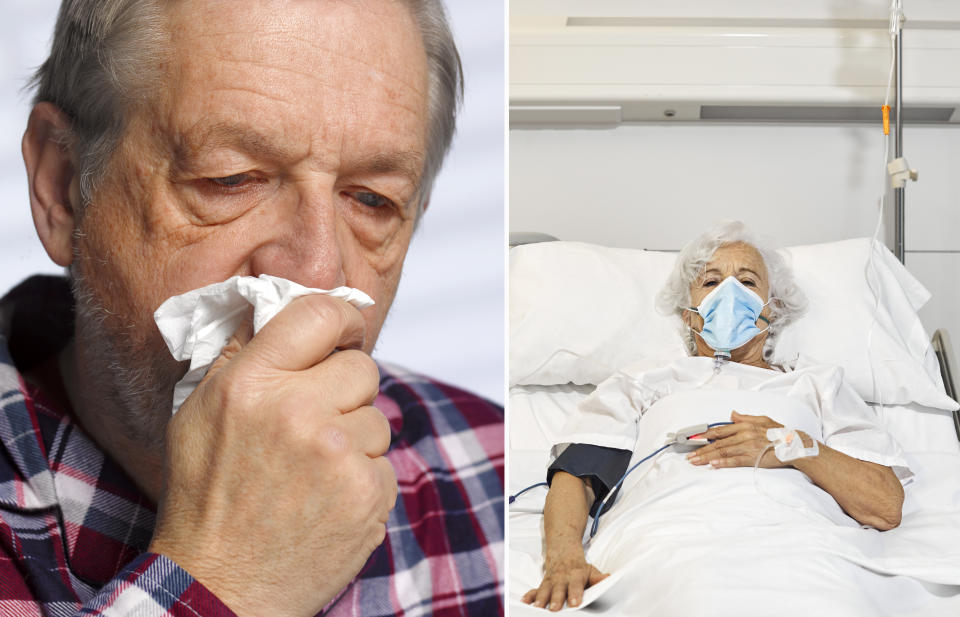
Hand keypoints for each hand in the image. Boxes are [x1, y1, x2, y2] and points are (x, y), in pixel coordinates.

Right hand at [149, 295, 396, 616]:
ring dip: (354, 438)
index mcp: (250, 383)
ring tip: (312, 471)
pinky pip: (385, 462)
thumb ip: (240, 352)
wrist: (222, 585)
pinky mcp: (367, 493)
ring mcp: (337, 455)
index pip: (319, 313)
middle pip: (362, 366)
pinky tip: (326, 499)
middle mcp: (296, 412)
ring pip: (378, 417)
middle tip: (315, 421)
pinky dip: (362, 479)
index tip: (343, 331)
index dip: (341, 317)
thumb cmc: (207, 497)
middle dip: (345, 388)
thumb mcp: (199, 413)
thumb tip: (274, 300)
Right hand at [522, 544, 608, 610]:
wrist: (563, 550)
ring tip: (538, 607)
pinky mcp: (543, 583)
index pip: (576, 585)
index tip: (574, 603)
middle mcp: (561, 578)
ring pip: (545, 590)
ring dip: (541, 599)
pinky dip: (529, 596)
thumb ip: (598, 577)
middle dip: (556, 598)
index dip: (575, 593)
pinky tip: (525, 601)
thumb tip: (608, 578)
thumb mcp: (590, 569)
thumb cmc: (578, 566)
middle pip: (558, 589)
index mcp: (575, 575)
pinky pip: (535, 589)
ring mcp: (551, 581)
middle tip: (555, 609)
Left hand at [687, 411, 789, 468]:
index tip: (693, 439)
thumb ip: (745, 417)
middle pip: (718, 443)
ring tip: (695, 461)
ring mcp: (748, 446)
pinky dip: (723, 463)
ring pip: (723, 452)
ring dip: (707, 457)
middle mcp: (744, 434)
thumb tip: (732, 414)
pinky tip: (713, 465)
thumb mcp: (762, 419)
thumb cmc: (780, 433)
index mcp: (744, 425)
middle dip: (701, 450)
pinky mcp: (754, 457)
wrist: (795, 444)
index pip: (720, 431)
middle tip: (689, 455)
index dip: (704, 435)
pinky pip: (735, 460)